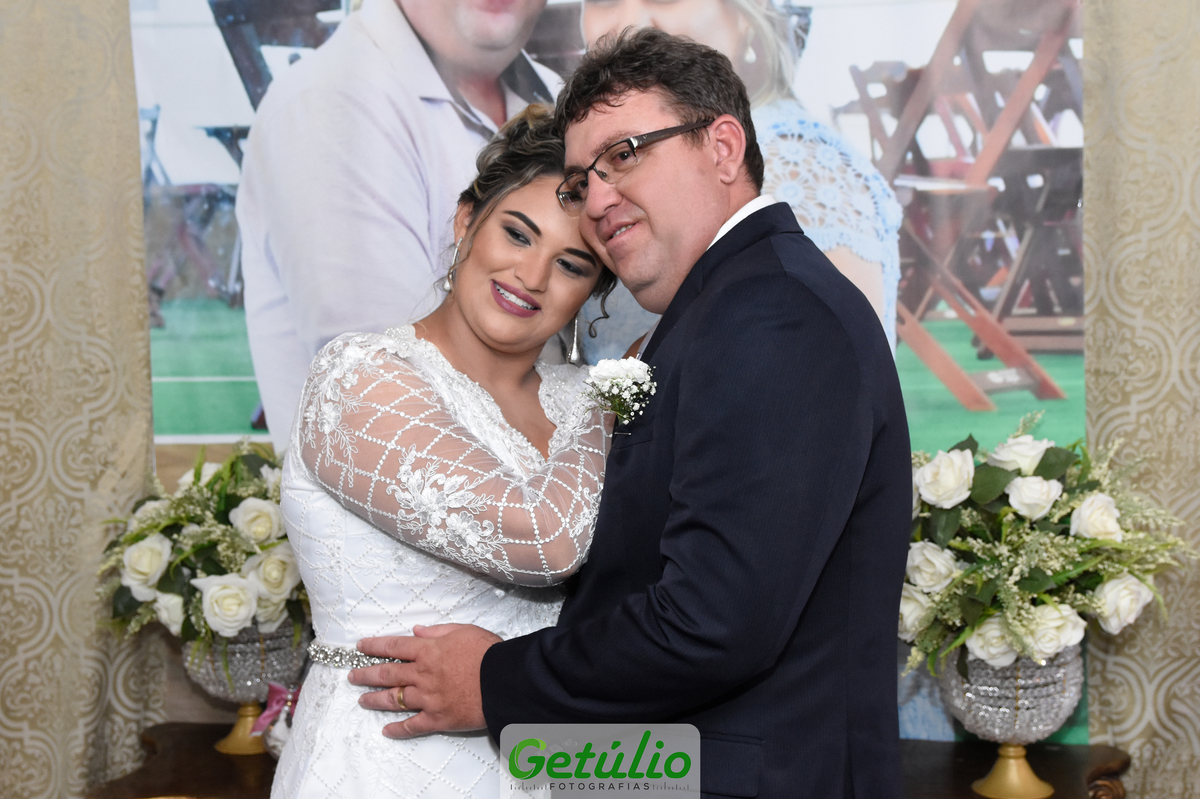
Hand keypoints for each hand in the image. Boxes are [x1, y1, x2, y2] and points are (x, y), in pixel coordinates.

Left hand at [348, 624, 501, 738]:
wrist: (504, 681)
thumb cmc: (489, 653)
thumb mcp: (464, 631)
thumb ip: (438, 631)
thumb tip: (417, 630)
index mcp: (428, 650)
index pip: (394, 646)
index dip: (374, 646)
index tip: (360, 646)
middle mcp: (422, 674)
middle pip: (387, 673)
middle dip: (366, 674)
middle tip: (352, 676)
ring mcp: (428, 698)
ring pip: (394, 699)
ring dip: (375, 699)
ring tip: (362, 700)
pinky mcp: (438, 718)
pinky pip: (413, 726)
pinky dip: (398, 729)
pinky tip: (386, 730)